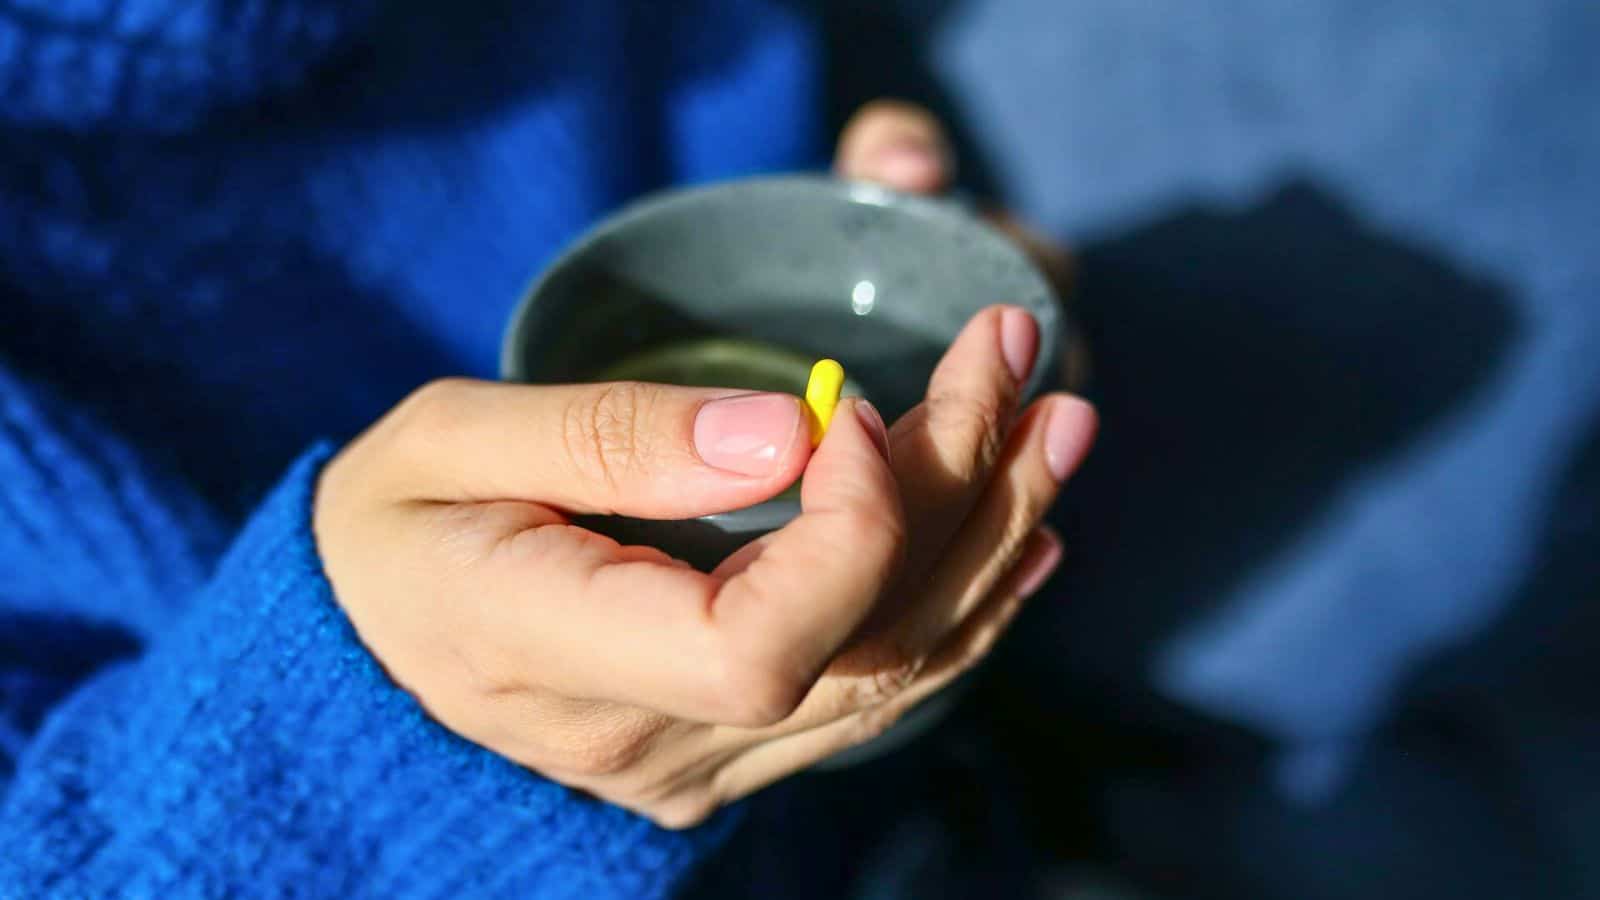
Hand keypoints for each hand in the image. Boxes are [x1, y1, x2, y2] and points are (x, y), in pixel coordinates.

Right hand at [312, 104, 1096, 829]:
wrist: (362, 645)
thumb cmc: (390, 526)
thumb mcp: (451, 442)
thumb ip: (612, 436)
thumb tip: (792, 431)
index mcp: (553, 655)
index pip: (759, 646)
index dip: (850, 529)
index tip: (858, 406)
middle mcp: (646, 741)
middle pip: (861, 644)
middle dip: (964, 491)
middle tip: (1023, 356)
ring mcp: (698, 764)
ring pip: (892, 673)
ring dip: (992, 543)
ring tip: (1058, 425)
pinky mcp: (731, 752)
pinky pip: (875, 697)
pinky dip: (962, 611)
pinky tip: (1024, 541)